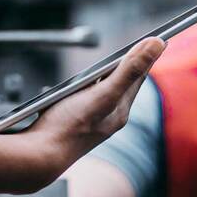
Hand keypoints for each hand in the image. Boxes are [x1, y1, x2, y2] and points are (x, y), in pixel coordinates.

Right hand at [30, 37, 164, 169]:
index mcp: (120, 110)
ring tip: (111, 63)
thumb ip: (130, 70)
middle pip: (123, 83)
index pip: (139, 76)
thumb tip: (157, 44)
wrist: (37, 159)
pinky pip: (83, 99)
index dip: (146, 55)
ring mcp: (91, 121)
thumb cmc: (68, 127)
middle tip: (138, 47)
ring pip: (103, 91)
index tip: (158, 38)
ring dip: (104, 76)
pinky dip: (83, 88)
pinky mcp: (72, 123)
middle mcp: (109, 117)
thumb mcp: (104, 94)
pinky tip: (74, 86)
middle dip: (128, 64)